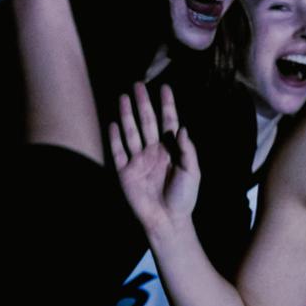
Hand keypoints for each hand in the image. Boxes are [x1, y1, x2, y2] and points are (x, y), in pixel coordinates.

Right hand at [111, 83, 200, 235]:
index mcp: (171, 149)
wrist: (168, 221)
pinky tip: (113, 123)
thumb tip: (183, 127)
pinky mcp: (125, 172)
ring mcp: (137, 160)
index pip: (168, 122)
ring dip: (126, 115)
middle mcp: (153, 151)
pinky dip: (114, 138)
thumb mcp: (192, 172)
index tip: (165, 87)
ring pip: (131, 132)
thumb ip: (188, 150)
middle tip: (138, 84)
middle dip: (143, 103)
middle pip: (146, 122)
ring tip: (123, 97)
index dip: (167, 105)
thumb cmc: (184, 197)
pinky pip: (118, 152)